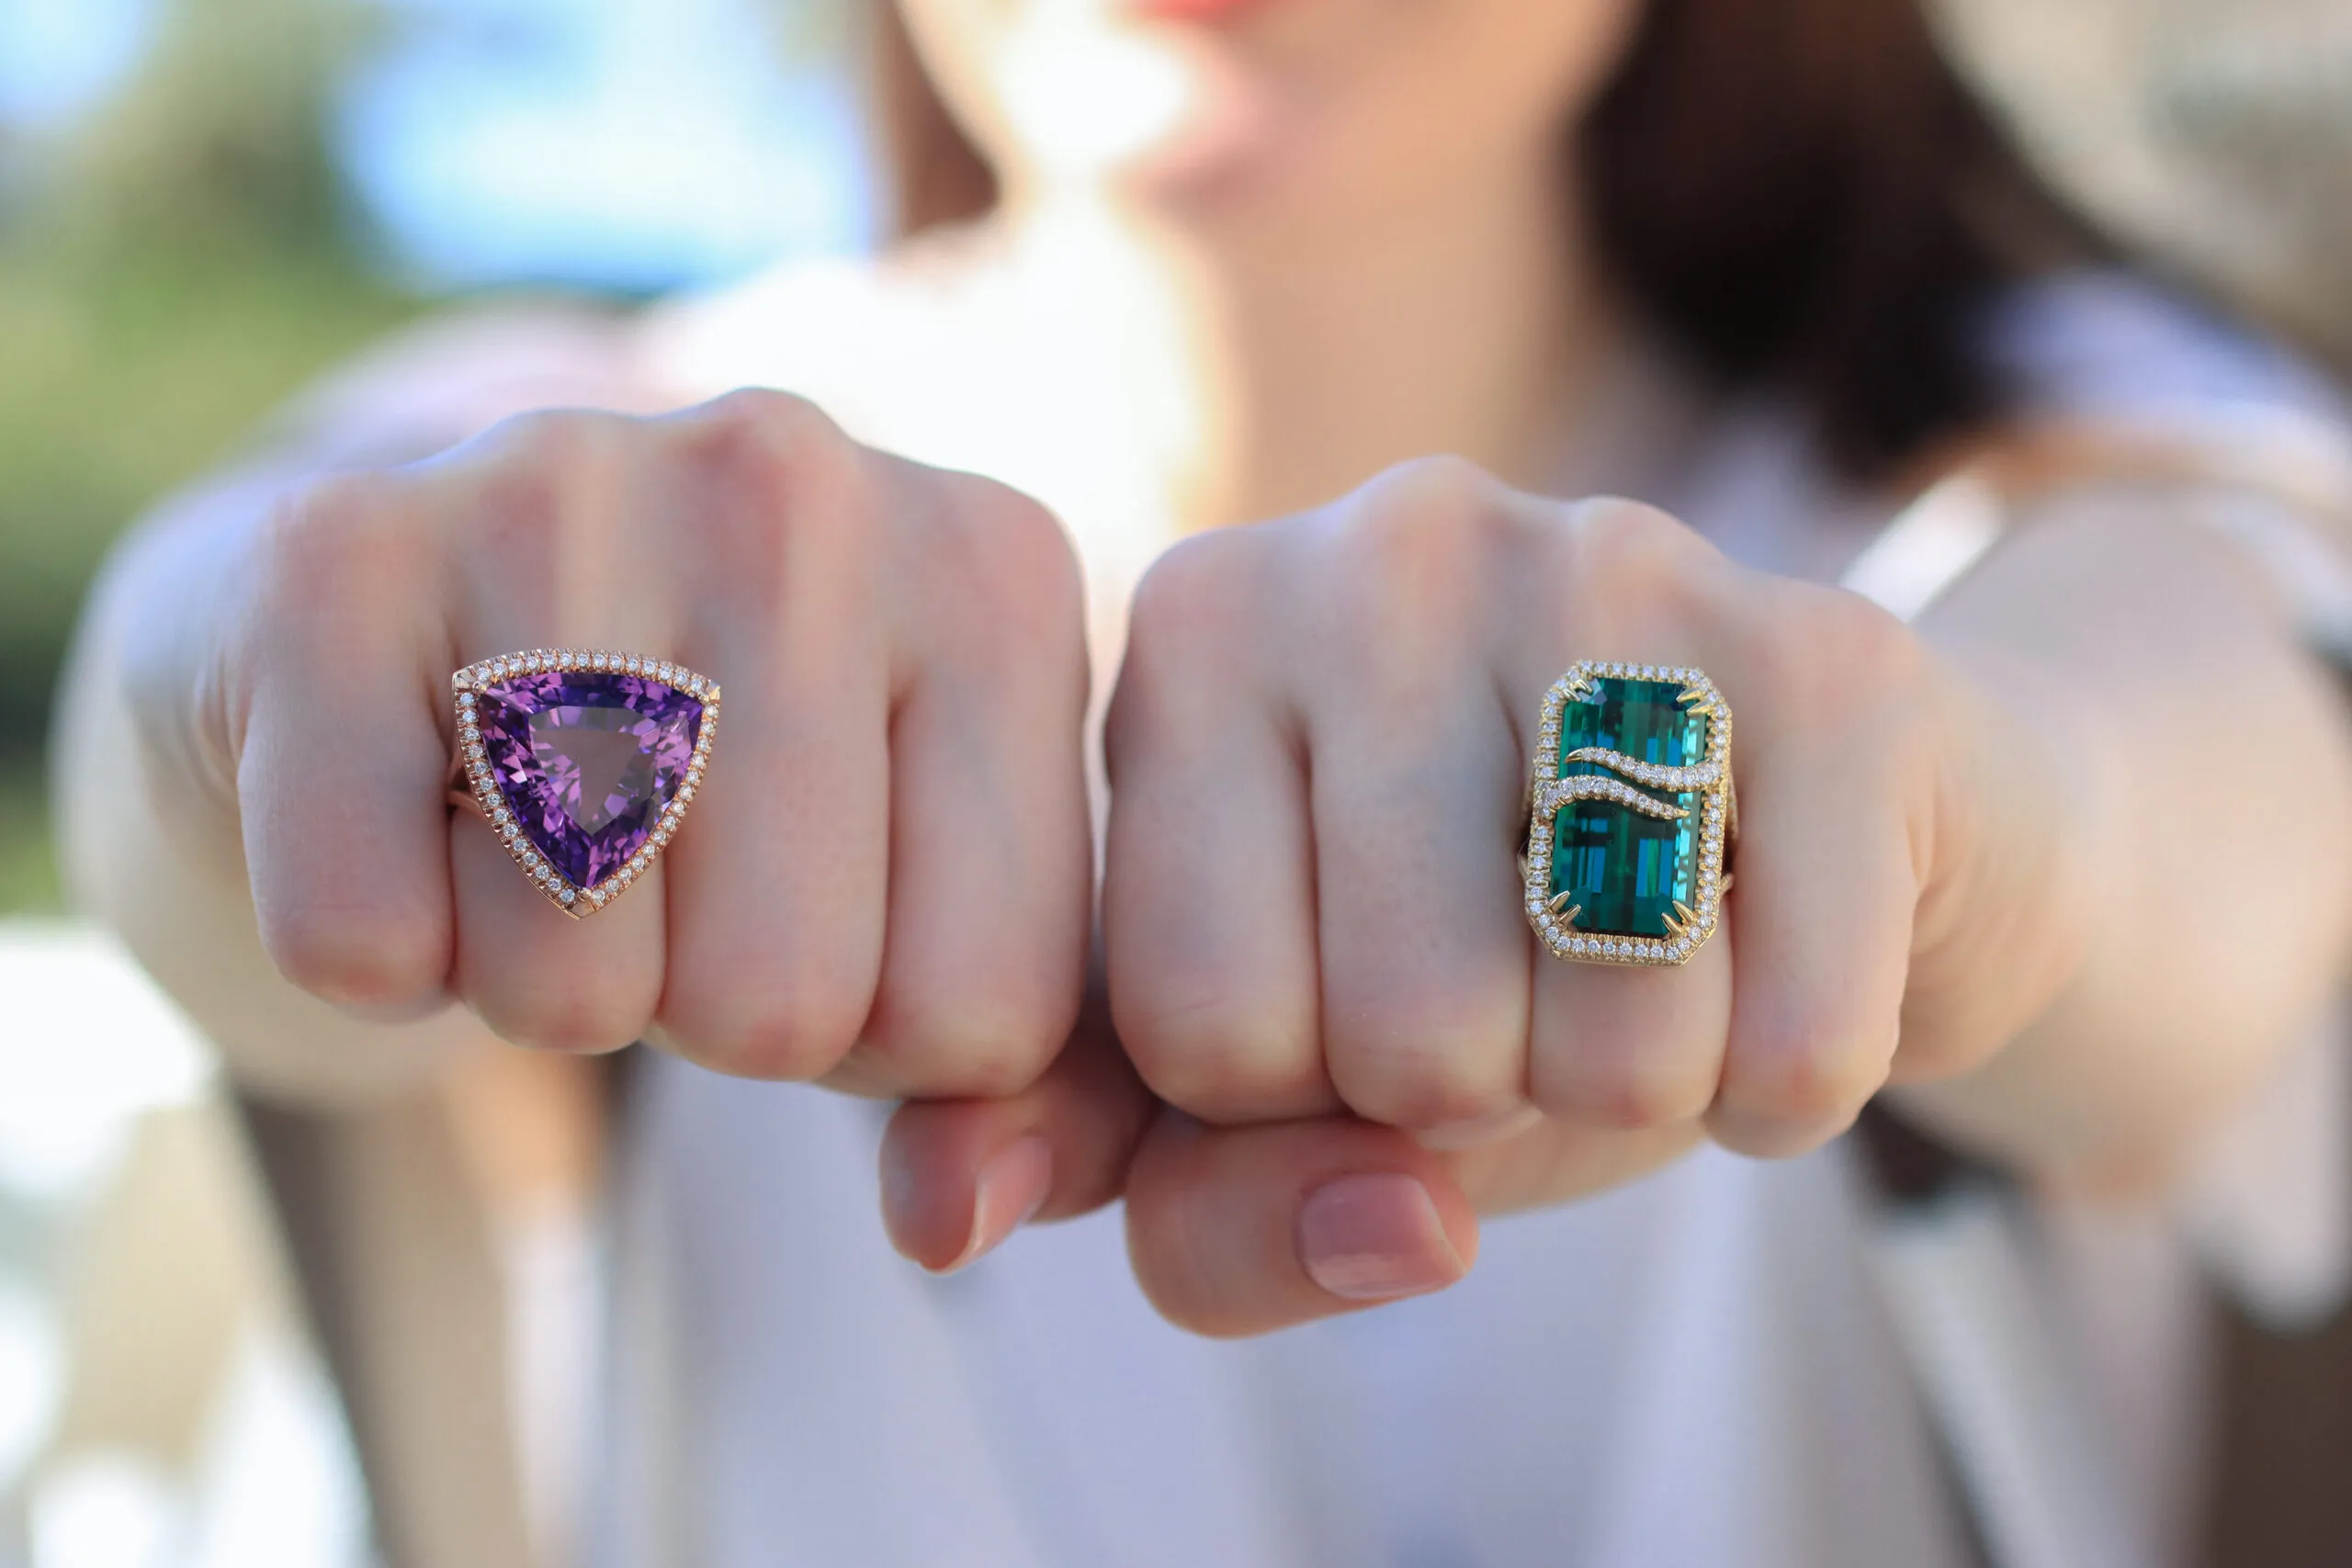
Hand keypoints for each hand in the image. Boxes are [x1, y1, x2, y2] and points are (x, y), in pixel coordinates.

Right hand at [193, 390, 1092, 1094]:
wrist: (432, 624)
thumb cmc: (735, 806)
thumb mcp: (933, 922)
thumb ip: (1028, 1103)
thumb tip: (952, 1225)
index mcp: (1000, 574)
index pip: (992, 1014)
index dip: (886, 1041)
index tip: (827, 907)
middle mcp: (801, 485)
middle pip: (786, 1011)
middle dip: (713, 1012)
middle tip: (667, 871)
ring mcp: (563, 481)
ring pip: (573, 991)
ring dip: (548, 984)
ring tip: (544, 830)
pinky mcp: (332, 548)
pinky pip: (363, 939)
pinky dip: (375, 945)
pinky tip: (408, 802)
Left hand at [885, 456, 2093, 1333]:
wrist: (1812, 841)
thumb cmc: (1503, 961)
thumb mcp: (1290, 1083)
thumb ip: (1116, 1160)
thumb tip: (954, 1219)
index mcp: (1195, 634)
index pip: (1191, 1029)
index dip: (1293, 1091)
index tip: (1359, 988)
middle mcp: (1379, 547)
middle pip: (1397, 1039)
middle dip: (1476, 1090)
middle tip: (1526, 973)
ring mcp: (1610, 564)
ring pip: (1600, 1042)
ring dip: (1636, 1088)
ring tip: (1644, 962)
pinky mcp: (1830, 650)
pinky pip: (1792, 1037)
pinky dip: (1789, 1085)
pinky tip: (1773, 971)